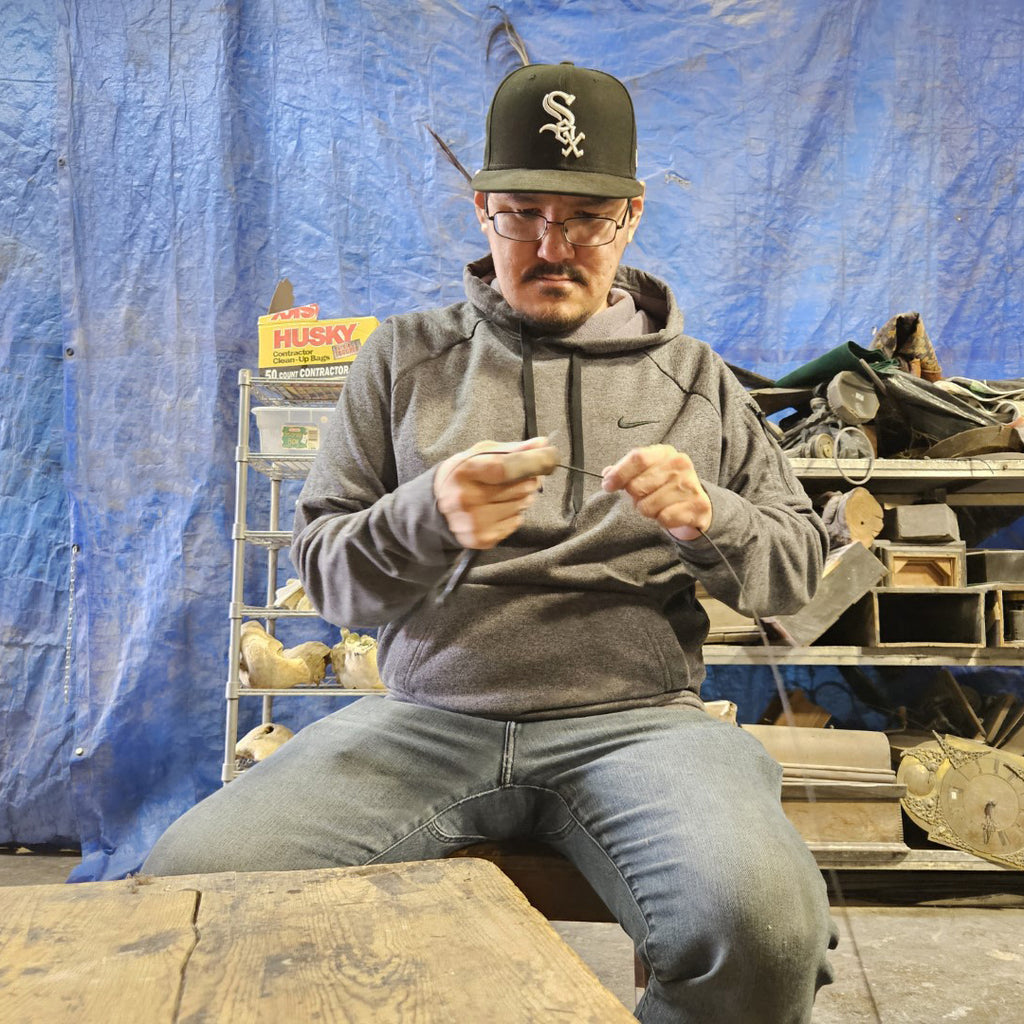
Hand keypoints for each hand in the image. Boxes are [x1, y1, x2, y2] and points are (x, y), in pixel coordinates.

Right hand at [433, 437, 558, 549]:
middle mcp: (466, 499)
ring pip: (521, 506)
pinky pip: (515, 523)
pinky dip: (515, 513)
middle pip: (519, 488)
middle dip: (530, 478)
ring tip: (509, 491)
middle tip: (525, 474)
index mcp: (464, 472)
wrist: (436, 506)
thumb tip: (543, 444)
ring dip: (524, 496)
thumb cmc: (463, 474)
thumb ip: (512, 449)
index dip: (532, 462)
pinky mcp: (481, 539)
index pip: (506, 467)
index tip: (549, 456)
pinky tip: (501, 507)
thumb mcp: (480, 454)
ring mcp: (474, 522)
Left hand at [601, 444, 712, 541]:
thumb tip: (607, 474)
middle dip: (634, 497)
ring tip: (657, 505)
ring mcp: (690, 484)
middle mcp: (679, 464)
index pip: (638, 458)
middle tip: (643, 498)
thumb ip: (625, 471)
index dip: (619, 473)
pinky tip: (669, 513)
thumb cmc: (665, 486)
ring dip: (648, 510)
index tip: (607, 486)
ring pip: (648, 506)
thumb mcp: (646, 472)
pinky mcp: (697, 505)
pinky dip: (661, 520)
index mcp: (665, 452)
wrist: (696, 504)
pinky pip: (664, 518)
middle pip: (637, 485)